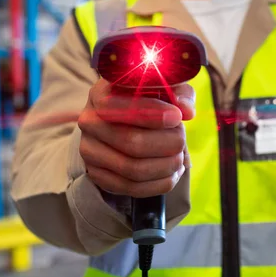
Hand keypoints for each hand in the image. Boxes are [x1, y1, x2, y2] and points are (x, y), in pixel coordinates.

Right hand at [78, 79, 195, 197]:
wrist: (126, 122)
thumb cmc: (149, 100)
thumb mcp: (166, 87)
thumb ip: (179, 93)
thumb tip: (186, 110)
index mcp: (101, 93)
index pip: (120, 107)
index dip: (152, 113)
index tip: (177, 117)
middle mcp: (89, 121)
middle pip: (131, 142)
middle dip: (166, 143)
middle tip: (182, 139)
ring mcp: (90, 151)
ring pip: (134, 169)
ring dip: (166, 165)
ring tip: (180, 156)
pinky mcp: (97, 175)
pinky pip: (133, 188)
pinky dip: (160, 183)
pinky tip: (172, 172)